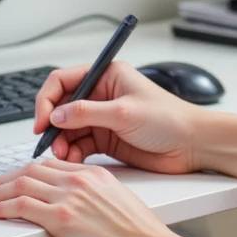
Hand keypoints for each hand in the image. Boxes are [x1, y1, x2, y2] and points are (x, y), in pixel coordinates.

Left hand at [0, 159, 179, 236]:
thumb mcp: (119, 207)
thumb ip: (95, 202)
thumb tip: (79, 213)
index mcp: (94, 175)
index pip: (48, 166)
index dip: (22, 173)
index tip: (9, 182)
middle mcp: (79, 181)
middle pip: (28, 170)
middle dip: (1, 180)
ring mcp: (68, 198)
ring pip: (18, 184)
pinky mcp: (61, 219)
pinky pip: (20, 206)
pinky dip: (0, 207)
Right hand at [33, 61, 202, 173]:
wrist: (193, 145)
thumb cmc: (170, 119)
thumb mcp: (124, 112)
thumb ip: (87, 113)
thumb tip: (56, 116)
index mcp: (107, 76)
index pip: (63, 81)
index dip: (48, 100)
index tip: (43, 121)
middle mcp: (102, 95)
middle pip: (62, 107)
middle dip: (53, 125)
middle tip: (49, 143)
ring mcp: (104, 118)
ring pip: (69, 129)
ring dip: (61, 142)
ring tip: (63, 155)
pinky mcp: (107, 140)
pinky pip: (80, 145)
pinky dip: (73, 153)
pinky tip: (73, 160)